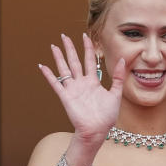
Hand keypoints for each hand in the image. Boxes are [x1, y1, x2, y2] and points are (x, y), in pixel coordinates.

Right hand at [38, 33, 125, 147]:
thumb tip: (123, 60)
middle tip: (64, 35)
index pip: (90, 60)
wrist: (97, 130)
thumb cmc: (107, 116)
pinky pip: (56, 84)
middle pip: (75, 61)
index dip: (88, 48)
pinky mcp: (65, 97)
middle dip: (70, 48)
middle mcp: (82, 83)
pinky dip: (49, 75)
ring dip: (59, 58)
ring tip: (54, 46)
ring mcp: (73, 89)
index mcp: (93, 82)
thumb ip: (118, 77)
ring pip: (64, 69)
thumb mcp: (116, 94)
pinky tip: (42, 66)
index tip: (85, 36)